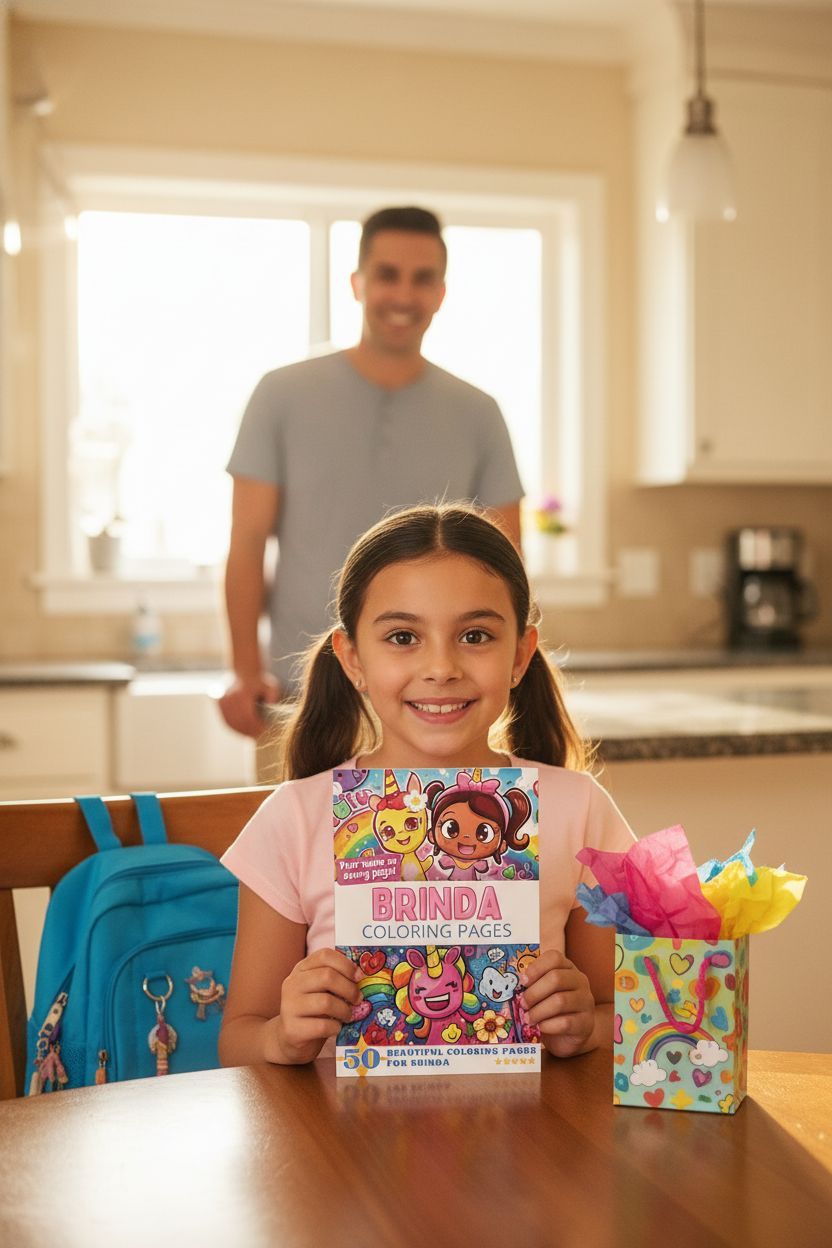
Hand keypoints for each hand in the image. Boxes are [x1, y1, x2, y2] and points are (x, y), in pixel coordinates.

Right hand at [218, 673, 280, 737]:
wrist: (245, 669)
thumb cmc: (260, 680)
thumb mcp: (271, 685)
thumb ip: (273, 694)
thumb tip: (272, 703)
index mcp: (241, 693)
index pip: (248, 717)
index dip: (256, 726)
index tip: (264, 729)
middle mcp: (229, 697)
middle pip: (239, 721)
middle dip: (249, 730)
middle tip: (258, 735)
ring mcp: (222, 701)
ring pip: (231, 722)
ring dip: (240, 731)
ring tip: (251, 735)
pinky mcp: (219, 703)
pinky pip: (225, 719)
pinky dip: (233, 726)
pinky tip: (242, 730)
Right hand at [267, 948, 361, 1064]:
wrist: (289, 1039)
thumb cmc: (313, 1011)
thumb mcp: (320, 989)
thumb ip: (335, 979)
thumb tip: (362, 976)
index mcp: (301, 969)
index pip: (324, 955)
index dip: (346, 964)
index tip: (358, 977)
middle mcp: (292, 984)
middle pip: (327, 976)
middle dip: (349, 988)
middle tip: (358, 999)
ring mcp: (289, 1006)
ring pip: (325, 1002)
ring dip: (344, 1010)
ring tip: (348, 1016)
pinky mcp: (292, 1029)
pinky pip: (322, 1026)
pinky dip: (335, 1027)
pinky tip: (336, 1028)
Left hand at [520, 949, 595, 1058]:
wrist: (571, 1034)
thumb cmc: (551, 1009)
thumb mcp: (543, 993)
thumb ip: (531, 985)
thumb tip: (511, 985)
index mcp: (567, 968)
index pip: (554, 958)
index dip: (536, 968)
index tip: (522, 981)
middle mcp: (580, 981)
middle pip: (556, 978)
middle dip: (534, 993)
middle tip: (522, 1004)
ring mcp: (586, 1002)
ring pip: (560, 1001)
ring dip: (538, 1011)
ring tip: (527, 1018)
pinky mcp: (586, 1023)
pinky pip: (566, 1022)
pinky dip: (548, 1025)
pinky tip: (540, 1028)